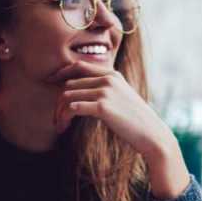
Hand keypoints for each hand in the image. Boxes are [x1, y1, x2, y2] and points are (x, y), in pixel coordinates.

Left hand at [50, 60, 191, 198]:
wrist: (152, 134)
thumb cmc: (136, 121)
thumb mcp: (123, 98)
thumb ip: (106, 90)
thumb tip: (82, 94)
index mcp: (112, 74)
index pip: (79, 66)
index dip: (61, 73)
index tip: (49, 82)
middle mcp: (108, 79)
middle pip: (69, 84)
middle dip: (58, 102)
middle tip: (56, 118)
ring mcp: (105, 91)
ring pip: (67, 96)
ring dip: (59, 112)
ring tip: (59, 126)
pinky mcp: (103, 107)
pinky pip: (73, 108)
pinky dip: (64, 118)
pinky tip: (64, 128)